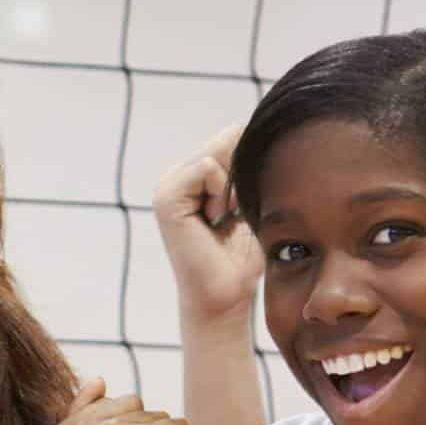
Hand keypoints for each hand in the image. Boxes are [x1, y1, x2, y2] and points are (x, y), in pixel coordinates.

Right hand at [155, 125, 261, 325]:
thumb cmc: (242, 257)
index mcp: (194, 177)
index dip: (251, 163)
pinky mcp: (167, 196)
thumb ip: (246, 167)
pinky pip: (207, 167)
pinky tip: (216, 219)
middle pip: (226, 141)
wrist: (225, 296)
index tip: (246, 204)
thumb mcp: (250, 202)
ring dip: (235, 186)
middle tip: (236, 213)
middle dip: (244, 174)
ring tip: (226, 218)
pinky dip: (222, 192)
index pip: (231, 139)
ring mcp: (169, 185)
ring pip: (219, 152)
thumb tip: (258, 128)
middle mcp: (178, 176)